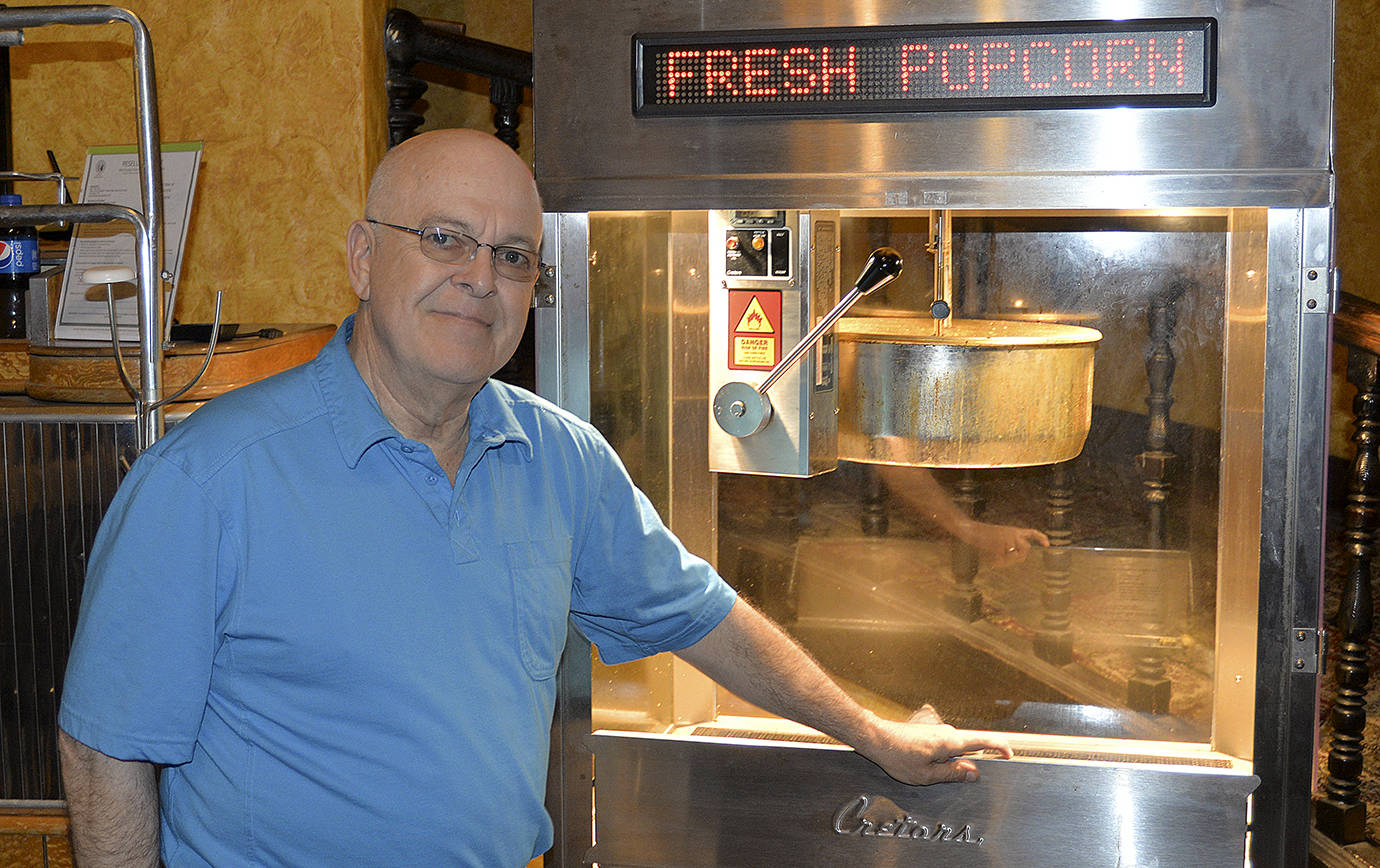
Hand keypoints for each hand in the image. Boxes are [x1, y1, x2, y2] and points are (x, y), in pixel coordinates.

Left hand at [855, 706, 1012, 784]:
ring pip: (956, 749)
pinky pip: (946, 747)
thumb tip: (974, 773)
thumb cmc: (898, 756)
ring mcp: (938, 732)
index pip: (983, 741)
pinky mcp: (930, 734)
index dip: (1000, 747)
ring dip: (954, 762)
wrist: (876, 738)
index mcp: (950, 742)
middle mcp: (947, 733)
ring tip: (936, 773)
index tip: (1010, 754)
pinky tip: (930, 767)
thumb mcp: (927, 775)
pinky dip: (946, 758)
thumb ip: (952, 774)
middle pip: (970, 747)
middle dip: (971, 763)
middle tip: (965, 778)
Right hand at [959, 522, 1048, 566]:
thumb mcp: (1000, 537)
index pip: (1031, 533)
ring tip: (996, 559)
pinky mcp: (999, 545)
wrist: (971, 529)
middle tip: (1006, 560)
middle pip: (1026, 549)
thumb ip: (1011, 545)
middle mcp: (1013, 533)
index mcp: (1014, 530)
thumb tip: (1019, 557)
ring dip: (1008, 560)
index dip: (1041, 538)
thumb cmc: (983, 535)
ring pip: (1015, 555)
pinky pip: (1003, 559)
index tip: (1047, 545)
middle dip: (1019, 556)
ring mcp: (1006, 539)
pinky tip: (991, 560)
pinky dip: (997, 562)